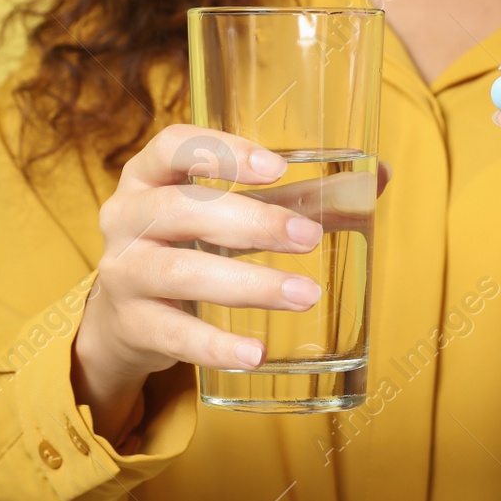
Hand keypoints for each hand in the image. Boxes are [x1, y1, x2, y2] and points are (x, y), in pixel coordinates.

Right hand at [71, 123, 390, 438]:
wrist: (123, 317)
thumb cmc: (191, 243)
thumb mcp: (227, 212)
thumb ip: (295, 195)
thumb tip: (378, 176)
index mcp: (149, 173)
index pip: (174, 146)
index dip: (222, 153)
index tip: (276, 169)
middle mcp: (126, 215)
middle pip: (183, 208)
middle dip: (252, 222)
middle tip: (309, 239)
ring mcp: (123, 271)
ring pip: (181, 271)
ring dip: (248, 284)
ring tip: (305, 295)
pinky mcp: (131, 324)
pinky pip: (174, 334)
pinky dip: (216, 345)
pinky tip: (256, 354)